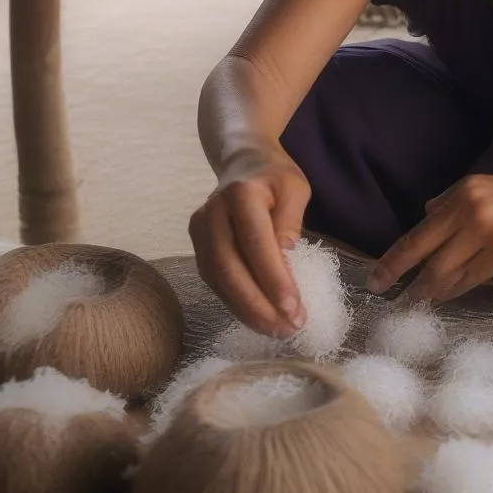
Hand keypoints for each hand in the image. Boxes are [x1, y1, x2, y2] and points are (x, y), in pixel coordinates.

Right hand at [188, 143, 310, 337]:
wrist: (242, 162)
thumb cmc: (274, 177)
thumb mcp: (295, 188)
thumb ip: (291, 219)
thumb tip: (287, 258)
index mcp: (241, 194)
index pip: (256, 243)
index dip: (273, 279)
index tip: (294, 309)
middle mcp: (213, 213)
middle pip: (230, 268)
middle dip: (259, 305)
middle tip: (288, 328)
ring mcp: (200, 231)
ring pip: (219, 280)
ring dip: (248, 310)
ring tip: (278, 330)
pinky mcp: (197, 247)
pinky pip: (215, 282)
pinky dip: (237, 304)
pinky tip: (259, 318)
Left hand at [366, 174, 492, 302]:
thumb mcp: (487, 188)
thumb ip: (453, 200)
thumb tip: (426, 213)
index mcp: (462, 190)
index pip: (421, 226)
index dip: (396, 253)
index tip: (377, 272)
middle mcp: (469, 206)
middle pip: (422, 245)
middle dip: (397, 271)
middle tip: (378, 289)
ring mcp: (486, 227)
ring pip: (445, 266)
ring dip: (427, 287)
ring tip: (414, 301)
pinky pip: (471, 276)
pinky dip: (454, 289)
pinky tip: (443, 297)